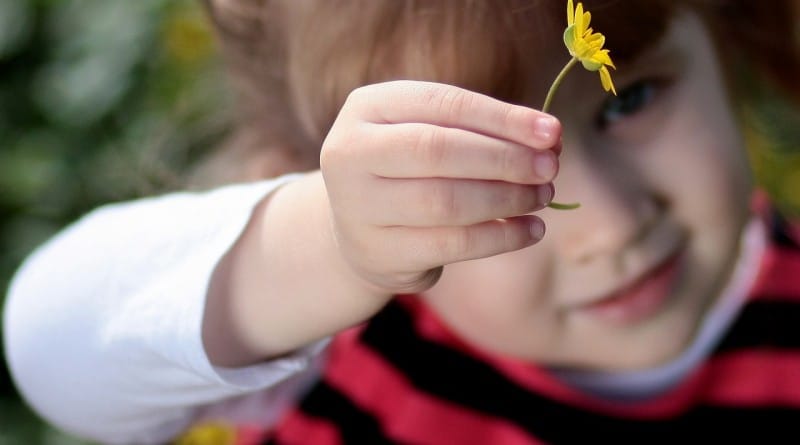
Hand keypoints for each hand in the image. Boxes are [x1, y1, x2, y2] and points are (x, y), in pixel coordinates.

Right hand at [321, 81, 560, 294]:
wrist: (357, 229)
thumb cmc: (407, 169)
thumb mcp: (429, 133)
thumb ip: (480, 130)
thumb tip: (549, 138)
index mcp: (367, 108)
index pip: (443, 104)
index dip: (501, 118)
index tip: (551, 131)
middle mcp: (350, 153)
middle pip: (437, 151)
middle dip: (504, 159)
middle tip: (550, 168)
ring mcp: (356, 207)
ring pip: (445, 201)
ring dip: (506, 199)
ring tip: (542, 196)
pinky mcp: (378, 252)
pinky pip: (450, 244)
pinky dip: (499, 237)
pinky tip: (529, 229)